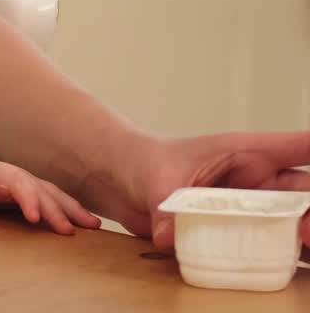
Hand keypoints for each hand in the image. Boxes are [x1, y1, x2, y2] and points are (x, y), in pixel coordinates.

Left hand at [0, 158, 100, 233]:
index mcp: (0, 174)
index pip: (18, 183)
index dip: (28, 198)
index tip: (34, 218)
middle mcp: (20, 177)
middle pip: (42, 191)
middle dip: (56, 210)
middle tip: (68, 232)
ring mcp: (30, 185)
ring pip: (56, 195)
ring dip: (73, 210)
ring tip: (93, 226)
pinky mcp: (36, 195)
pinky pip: (58, 202)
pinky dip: (73, 211)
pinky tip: (90, 224)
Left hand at [96, 132, 309, 257]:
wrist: (123, 182)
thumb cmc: (146, 163)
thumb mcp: (157, 180)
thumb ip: (165, 208)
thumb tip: (168, 237)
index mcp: (246, 153)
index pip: (297, 146)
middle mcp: (257, 182)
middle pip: (305, 193)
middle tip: (306, 232)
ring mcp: (252, 210)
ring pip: (296, 223)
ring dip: (305, 239)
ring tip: (306, 249)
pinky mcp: (240, 235)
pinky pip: (271, 249)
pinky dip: (284, 260)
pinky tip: (289, 269)